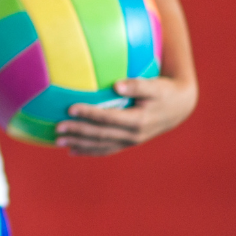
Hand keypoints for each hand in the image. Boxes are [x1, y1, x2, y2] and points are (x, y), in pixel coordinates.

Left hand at [58, 75, 197, 156]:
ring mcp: (130, 141)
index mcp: (138, 121)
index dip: (90, 114)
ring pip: (101, 145)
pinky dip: (89, 150)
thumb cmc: (165, 91)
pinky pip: (106, 149)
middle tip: (57, 129)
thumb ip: (138, 85)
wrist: (178, 108)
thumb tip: (116, 85)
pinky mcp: (128, 143)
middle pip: (101, 135)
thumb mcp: (156, 86)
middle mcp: (133, 135)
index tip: (70, 108)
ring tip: (58, 142)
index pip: (109, 118)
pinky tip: (72, 150)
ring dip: (79, 144)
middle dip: (78, 132)